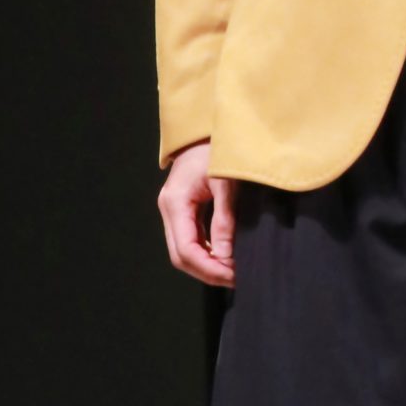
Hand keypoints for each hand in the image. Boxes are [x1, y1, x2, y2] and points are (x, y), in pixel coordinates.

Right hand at [157, 141, 238, 287]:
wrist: (207, 127)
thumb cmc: (219, 148)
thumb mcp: (226, 183)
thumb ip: (224, 220)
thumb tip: (226, 256)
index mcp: (175, 203)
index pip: (185, 249)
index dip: (208, 268)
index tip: (233, 275)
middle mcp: (169, 209)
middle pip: (181, 255)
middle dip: (207, 271)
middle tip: (236, 278)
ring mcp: (174, 210)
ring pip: (184, 250)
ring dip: (207, 264)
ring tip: (234, 271)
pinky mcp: (183, 209)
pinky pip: (191, 239)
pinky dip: (207, 252)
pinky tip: (225, 256)